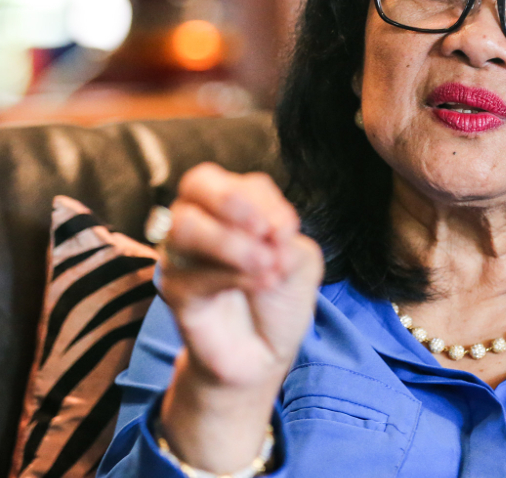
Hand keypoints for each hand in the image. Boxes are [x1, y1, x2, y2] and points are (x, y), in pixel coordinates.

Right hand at [157, 162, 323, 471]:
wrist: (265, 352)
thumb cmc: (279, 298)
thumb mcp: (301, 260)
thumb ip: (287, 238)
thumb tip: (270, 232)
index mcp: (233, 208)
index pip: (236, 182)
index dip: (263, 200)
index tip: (289, 229)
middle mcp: (201, 222)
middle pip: (197, 184)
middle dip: (234, 201)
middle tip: (265, 231)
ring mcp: (183, 255)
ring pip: (187, 226)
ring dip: (233, 242)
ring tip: (268, 264)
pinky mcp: (176, 291)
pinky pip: (193, 274)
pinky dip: (234, 276)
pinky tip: (261, 284)